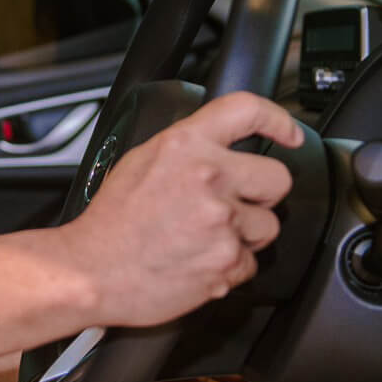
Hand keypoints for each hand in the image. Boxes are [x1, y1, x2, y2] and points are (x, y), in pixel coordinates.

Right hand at [60, 91, 302, 326]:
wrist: (92, 271)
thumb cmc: (110, 222)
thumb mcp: (140, 162)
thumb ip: (185, 150)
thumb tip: (218, 149)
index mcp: (182, 145)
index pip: (247, 111)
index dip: (278, 120)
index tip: (289, 134)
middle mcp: (207, 177)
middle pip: (276, 178)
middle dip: (260, 194)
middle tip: (230, 204)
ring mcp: (221, 221)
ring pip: (267, 226)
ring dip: (243, 234)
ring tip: (202, 238)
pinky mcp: (228, 261)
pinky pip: (250, 262)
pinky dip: (228, 266)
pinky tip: (197, 260)